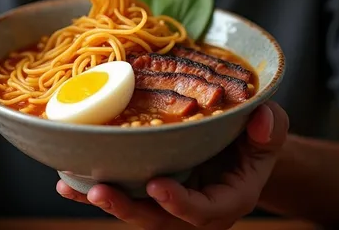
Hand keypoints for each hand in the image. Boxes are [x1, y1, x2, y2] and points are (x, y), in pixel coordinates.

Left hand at [57, 102, 288, 229]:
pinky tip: (67, 180)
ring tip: (72, 185)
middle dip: (127, 208)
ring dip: (103, 200)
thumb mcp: (270, 130)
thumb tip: (263, 118)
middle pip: (158, 219)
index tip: (157, 187)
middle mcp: (192, 207)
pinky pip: (123, 192)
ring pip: (134, 209)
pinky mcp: (150, 188)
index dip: (180, 204)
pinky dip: (94, 188)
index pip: (203, 212)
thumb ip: (271, 129)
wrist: (239, 147)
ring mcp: (169, 199)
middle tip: (99, 191)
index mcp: (225, 200)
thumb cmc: (255, 139)